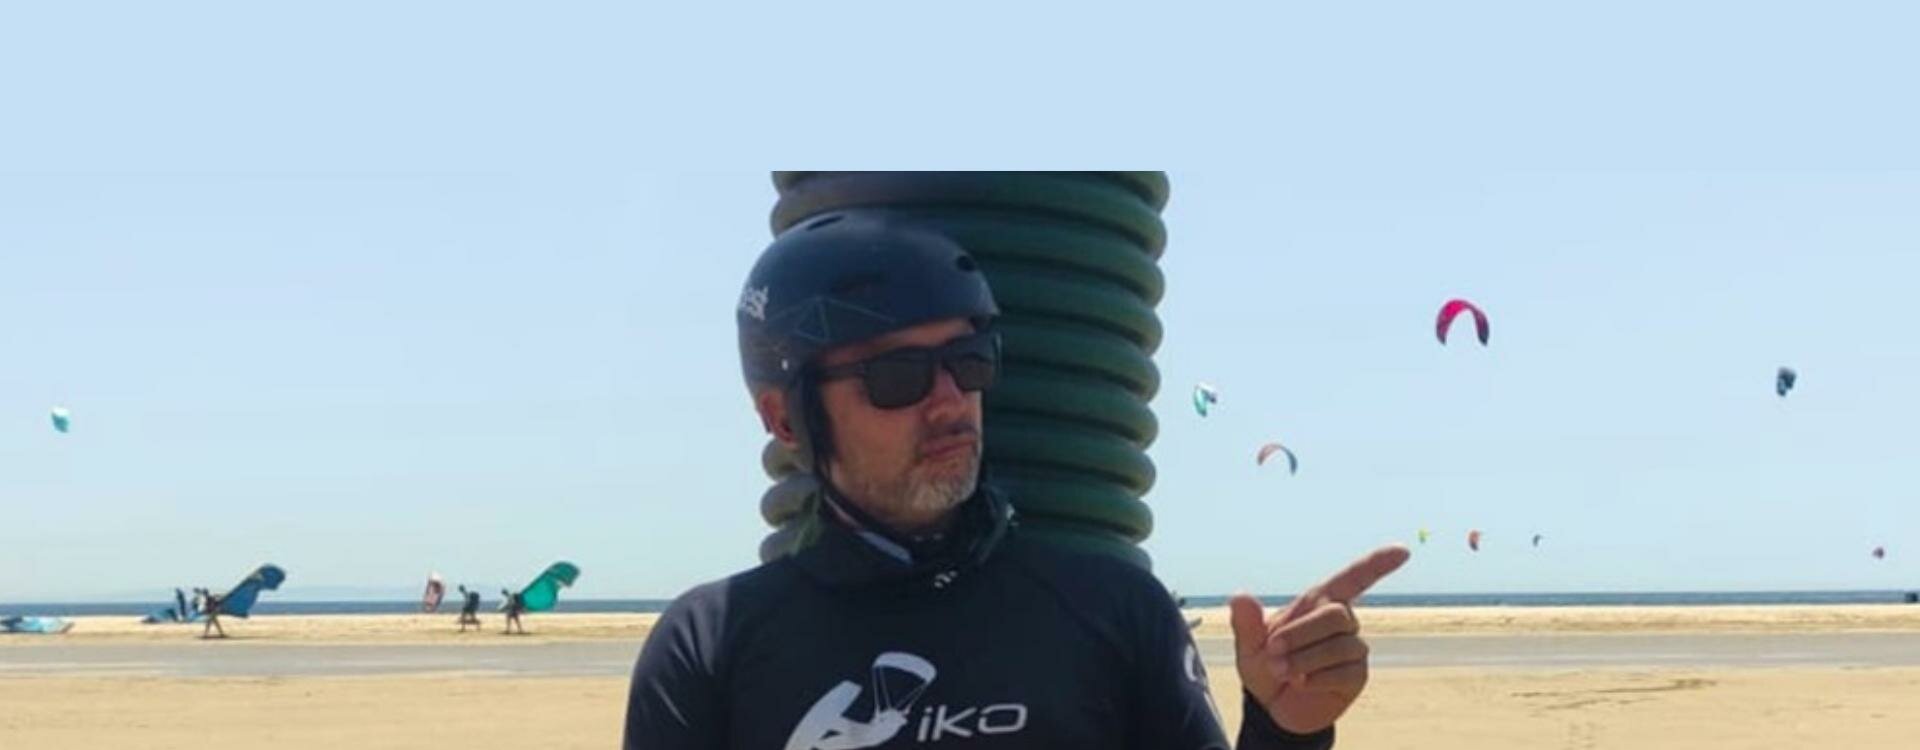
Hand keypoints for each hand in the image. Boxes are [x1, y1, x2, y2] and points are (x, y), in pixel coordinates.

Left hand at [1229, 544, 1410, 733]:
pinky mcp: (1357, 675)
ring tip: (1282, 672)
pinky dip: (1317, 678)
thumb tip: (1240, 596)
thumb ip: (1247, 623)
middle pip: (1335, 614)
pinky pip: (1344, 671)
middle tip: (1272, 652)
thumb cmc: (1266, 668)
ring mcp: (1353, 649)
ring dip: (1304, 659)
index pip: (1354, 578)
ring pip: (1339, 645)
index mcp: (1318, 604)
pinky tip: (1302, 684)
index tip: (1403, 551)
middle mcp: (1342, 622)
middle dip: (1300, 633)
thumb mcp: (1248, 648)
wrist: (1275, 707)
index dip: (1377, 564)